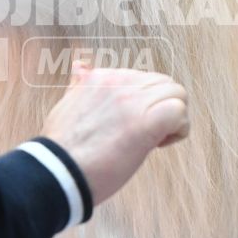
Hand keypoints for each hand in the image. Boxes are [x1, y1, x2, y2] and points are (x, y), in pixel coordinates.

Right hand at [41, 63, 188, 207]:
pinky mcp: (146, 123)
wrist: (57, 172)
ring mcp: (133, 100)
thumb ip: (79, 85)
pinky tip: (159, 145)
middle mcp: (119, 81)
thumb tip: (79, 65)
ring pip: (177, 94)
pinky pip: (180, 112)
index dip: (144, 104)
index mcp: (101, 77)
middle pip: (165, 83)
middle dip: (162, 107)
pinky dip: (178, 130)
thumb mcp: (66, 105)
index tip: (129, 126)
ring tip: (154, 140)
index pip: (143, 78)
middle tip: (147, 134)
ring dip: (173, 118)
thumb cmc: (61, 148)